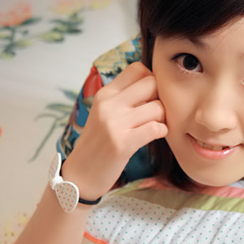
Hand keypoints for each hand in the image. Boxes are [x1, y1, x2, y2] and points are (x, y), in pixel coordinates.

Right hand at [62, 62, 166, 199]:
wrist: (80, 174)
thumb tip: (154, 82)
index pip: (137, 68)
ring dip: (162, 118)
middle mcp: (109, 104)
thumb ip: (124, 96)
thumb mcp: (104, 112)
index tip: (150, 95)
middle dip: (160, 97)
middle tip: (155, 112)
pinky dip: (161, 131)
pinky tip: (154, 136)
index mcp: (105, 93)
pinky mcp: (122, 143)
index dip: (151, 79)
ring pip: (158, 107)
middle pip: (152, 83)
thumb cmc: (99, 142)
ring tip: (154, 126)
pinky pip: (156, 128)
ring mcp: (115, 123)